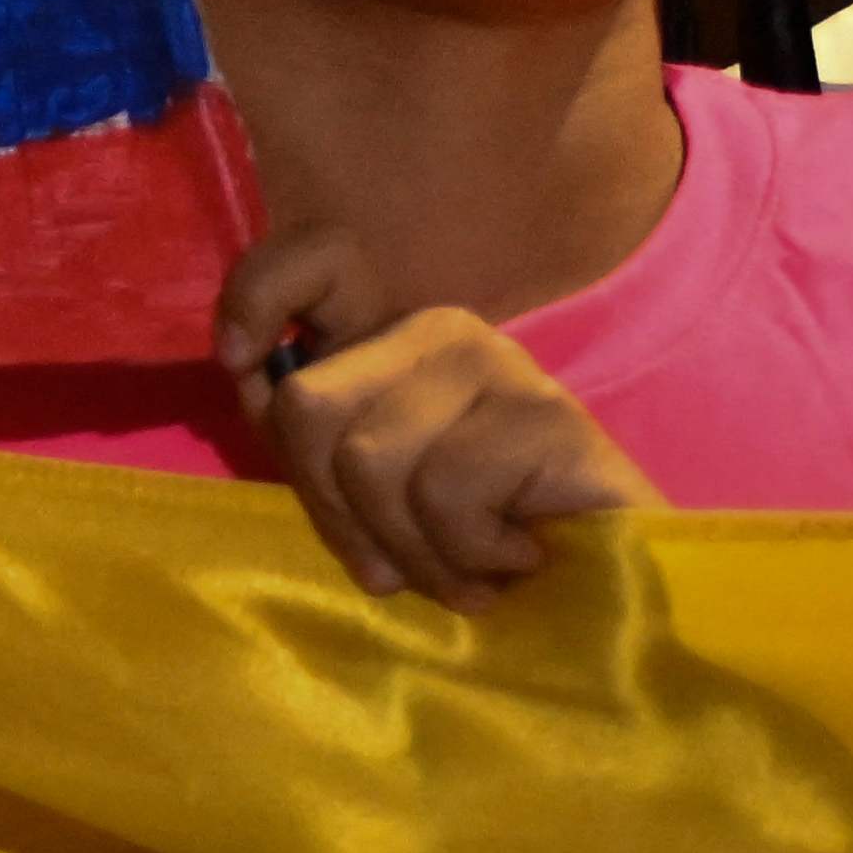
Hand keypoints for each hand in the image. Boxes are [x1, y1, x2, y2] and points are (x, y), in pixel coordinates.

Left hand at [216, 227, 656, 605]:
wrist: (613, 591)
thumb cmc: (479, 546)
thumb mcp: (372, 494)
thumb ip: (312, 440)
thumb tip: (247, 369)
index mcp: (389, 342)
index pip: (312, 261)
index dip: (255, 296)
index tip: (239, 359)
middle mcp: (441, 331)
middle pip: (306, 405)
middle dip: (336, 511)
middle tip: (394, 563)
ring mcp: (498, 364)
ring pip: (368, 460)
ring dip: (410, 549)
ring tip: (462, 569)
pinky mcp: (545, 415)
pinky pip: (443, 495)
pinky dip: (466, 556)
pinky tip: (514, 558)